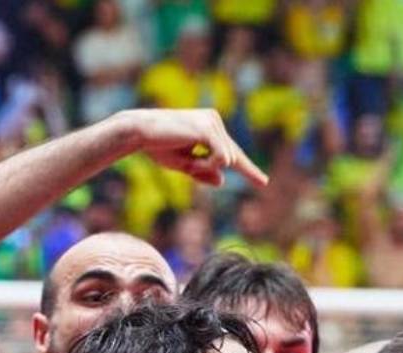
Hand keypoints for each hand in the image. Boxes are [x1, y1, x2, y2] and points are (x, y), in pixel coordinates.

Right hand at [117, 108, 268, 187]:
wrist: (139, 132)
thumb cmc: (157, 145)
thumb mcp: (184, 164)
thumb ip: (203, 172)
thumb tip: (222, 181)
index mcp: (210, 124)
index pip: (232, 151)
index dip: (248, 169)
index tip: (263, 182)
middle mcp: (215, 120)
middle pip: (230, 158)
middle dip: (209, 170)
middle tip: (187, 165)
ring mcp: (214, 122)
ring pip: (227, 161)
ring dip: (204, 168)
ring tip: (185, 159)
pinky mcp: (210, 130)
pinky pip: (222, 159)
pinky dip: (206, 166)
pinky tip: (191, 160)